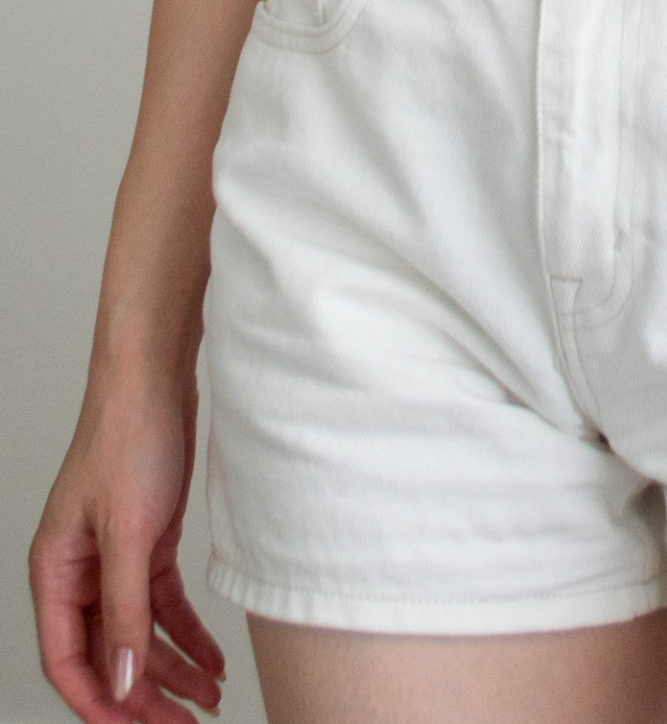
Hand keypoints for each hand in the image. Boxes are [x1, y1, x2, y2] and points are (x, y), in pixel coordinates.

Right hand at [30, 365, 226, 723]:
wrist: (158, 376)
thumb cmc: (128, 437)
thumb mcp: (130, 531)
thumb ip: (124, 609)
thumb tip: (121, 680)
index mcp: (55, 572)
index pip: (67, 661)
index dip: (100, 703)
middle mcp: (80, 571)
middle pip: (106, 654)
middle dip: (144, 695)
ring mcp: (115, 557)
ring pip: (137, 633)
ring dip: (171, 669)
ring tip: (208, 699)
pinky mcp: (149, 540)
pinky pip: (162, 604)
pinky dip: (186, 633)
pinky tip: (211, 657)